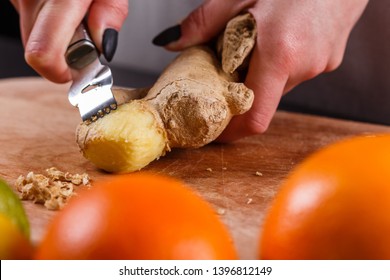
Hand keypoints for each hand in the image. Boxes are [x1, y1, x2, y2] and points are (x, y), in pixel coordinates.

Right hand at [10, 0, 127, 82]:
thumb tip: (103, 46)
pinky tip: (61, 8)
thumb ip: (110, 12)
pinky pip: (28, 20)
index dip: (60, 70)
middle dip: (62, 54)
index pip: (43, 52)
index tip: (74, 71)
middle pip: (36, 49)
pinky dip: (47, 23)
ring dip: (55, 38)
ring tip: (73, 16)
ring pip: (31, 36)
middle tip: (83, 37)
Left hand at [158, 0, 368, 141]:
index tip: (213, 129)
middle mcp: (303, 67)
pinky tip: (277, 38)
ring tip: (254, 45)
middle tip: (226, 69)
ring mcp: (320, 65)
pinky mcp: (329, 60)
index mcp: (280, 55)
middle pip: (262, 99)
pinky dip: (278, 66)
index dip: (231, 131)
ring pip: (278, 86)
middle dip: (241, 90)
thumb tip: (171, 42)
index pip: (255, 118)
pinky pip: (295, 74)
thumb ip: (203, 22)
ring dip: (261, 74)